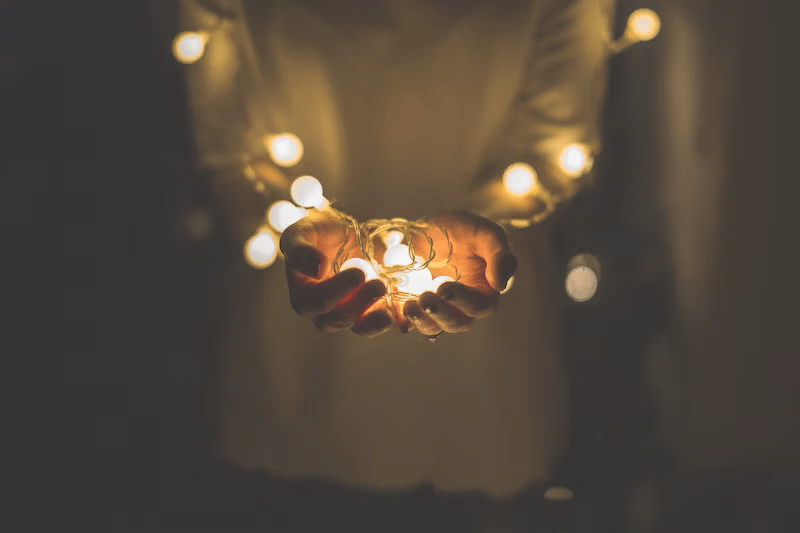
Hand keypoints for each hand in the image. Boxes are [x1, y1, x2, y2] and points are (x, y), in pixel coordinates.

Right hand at [280, 210, 392, 336]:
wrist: (345, 236)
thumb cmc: (319, 233)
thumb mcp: (303, 231)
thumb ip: (300, 248)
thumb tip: (315, 268)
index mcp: (302, 293)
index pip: (314, 301)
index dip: (335, 291)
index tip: (358, 273)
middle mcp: (321, 311)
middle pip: (336, 318)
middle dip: (359, 304)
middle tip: (379, 285)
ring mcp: (346, 315)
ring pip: (358, 327)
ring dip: (374, 321)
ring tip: (389, 311)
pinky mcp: (368, 315)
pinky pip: (378, 324)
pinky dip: (391, 322)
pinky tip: (401, 317)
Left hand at [400, 210, 516, 335]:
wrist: (433, 228)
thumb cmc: (465, 230)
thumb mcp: (486, 233)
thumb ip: (499, 254)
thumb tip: (500, 285)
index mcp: (484, 292)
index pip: (480, 307)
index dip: (464, 301)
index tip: (445, 287)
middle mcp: (462, 306)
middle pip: (456, 323)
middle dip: (440, 314)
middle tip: (425, 298)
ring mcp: (438, 308)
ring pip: (433, 327)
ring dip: (421, 321)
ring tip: (409, 306)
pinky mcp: (416, 306)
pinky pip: (409, 321)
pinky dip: (401, 319)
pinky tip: (394, 308)